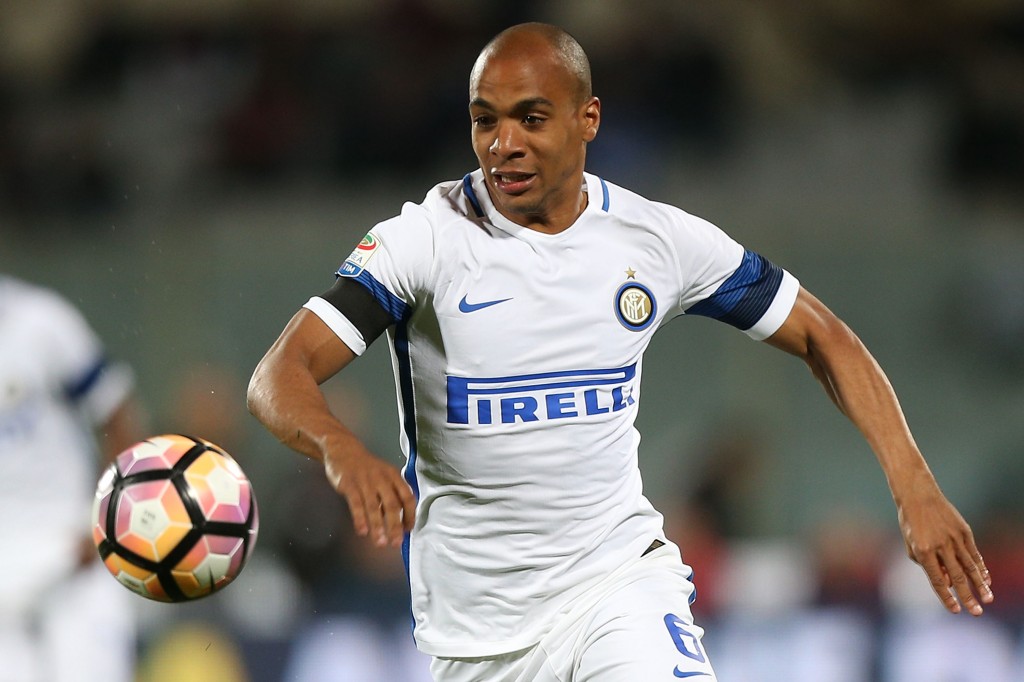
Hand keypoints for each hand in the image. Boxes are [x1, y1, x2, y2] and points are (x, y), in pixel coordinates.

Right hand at [323, 441, 416, 547]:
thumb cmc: (366, 467)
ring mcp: (365, 481)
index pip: (407, 497)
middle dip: (395, 526)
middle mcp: (381, 479)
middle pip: (392, 505)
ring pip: (374, 507)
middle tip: (396, 542)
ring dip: (377, 527)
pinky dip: (360, 519)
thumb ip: (392, 494)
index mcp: (394, 476)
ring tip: (380, 542)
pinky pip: (356, 504)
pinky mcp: (349, 485)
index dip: (410, 515)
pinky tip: (362, 531)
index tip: (408, 529)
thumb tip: (400, 519)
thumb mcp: (384, 475)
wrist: (343, 450)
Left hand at [897, 488, 992, 615]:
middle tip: (976, 613)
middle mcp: (940, 546)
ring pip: (970, 566)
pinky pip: (974, 553)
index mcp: (923, 551)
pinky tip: (986, 579)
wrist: (918, 495)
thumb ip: (927, 565)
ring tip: (988, 600)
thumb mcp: (912, 544)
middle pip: (956, 577)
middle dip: (967, 597)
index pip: (936, 580)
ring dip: (979, 585)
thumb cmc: (911, 522)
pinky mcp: (964, 531)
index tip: (955, 611)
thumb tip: (947, 583)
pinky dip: (980, 567)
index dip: (946, 597)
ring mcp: (954, 538)